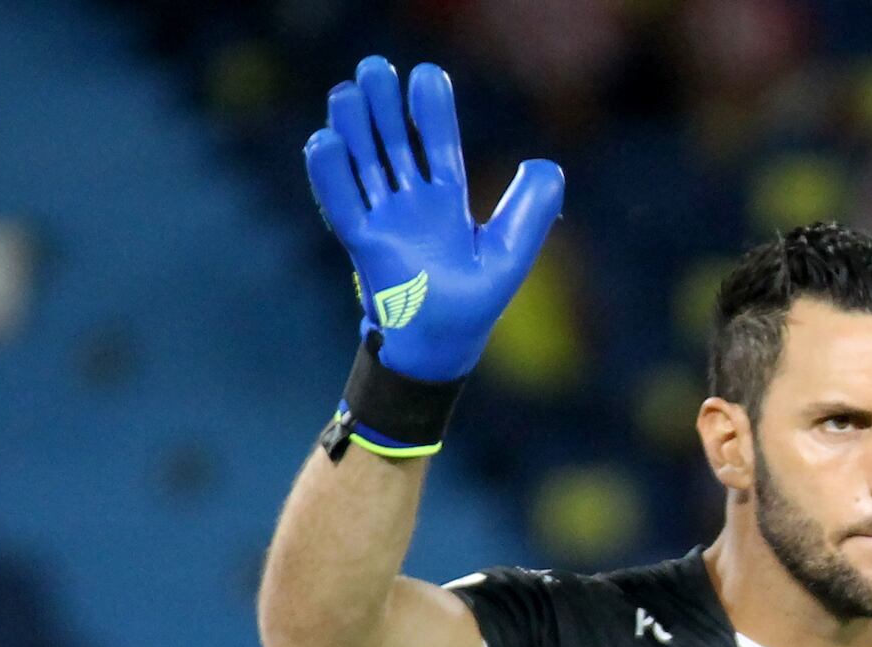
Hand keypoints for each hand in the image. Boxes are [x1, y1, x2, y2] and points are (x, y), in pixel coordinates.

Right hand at [303, 56, 563, 383]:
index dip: (432, 110)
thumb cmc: (473, 306)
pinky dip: (330, 175)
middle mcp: (411, 204)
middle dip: (384, 107)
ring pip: (364, 164)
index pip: (439, 143)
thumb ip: (531, 210)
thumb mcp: (509, 254)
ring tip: (348, 93)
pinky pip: (341, 204)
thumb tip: (547, 163)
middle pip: (394, 143)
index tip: (425, 75)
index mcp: (447, 201)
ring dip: (354, 128)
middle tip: (375, 69)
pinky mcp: (362, 245)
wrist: (439, 351)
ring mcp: (384, 221)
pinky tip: (324, 141)